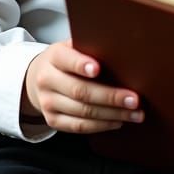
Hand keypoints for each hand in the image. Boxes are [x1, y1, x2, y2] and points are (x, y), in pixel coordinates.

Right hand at [22, 39, 144, 133]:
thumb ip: (90, 47)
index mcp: (54, 57)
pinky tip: (118, 121)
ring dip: (112, 114)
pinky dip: (101, 125)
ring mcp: (48, 102)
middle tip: (134, 100)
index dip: (81, 65)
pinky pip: (79, 126)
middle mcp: (47, 80)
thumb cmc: (66, 60)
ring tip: (135, 113)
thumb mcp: (72, 46)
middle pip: (80, 90)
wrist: (38, 78)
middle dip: (110, 96)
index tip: (98, 69)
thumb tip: (122, 48)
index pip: (66, 60)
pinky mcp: (52, 120)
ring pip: (82, 111)